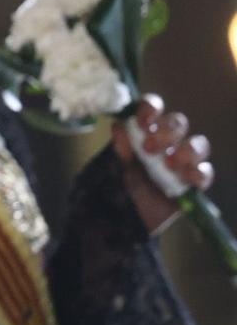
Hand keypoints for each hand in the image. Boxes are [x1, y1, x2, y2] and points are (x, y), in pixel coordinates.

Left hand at [111, 94, 213, 234]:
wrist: (138, 216)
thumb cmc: (131, 186)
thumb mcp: (121, 166)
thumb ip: (122, 148)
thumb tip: (118, 126)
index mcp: (149, 131)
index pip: (154, 108)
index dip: (151, 109)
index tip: (143, 121)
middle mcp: (170, 141)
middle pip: (178, 122)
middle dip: (166, 132)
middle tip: (149, 148)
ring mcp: (185, 160)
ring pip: (198, 144)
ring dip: (185, 150)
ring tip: (169, 164)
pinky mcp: (196, 180)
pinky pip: (205, 172)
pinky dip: (198, 172)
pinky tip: (185, 177)